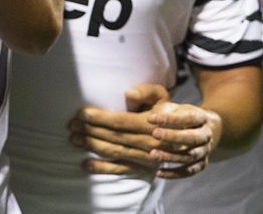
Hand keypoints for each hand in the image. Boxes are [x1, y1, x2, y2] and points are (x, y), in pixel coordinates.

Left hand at [70, 86, 219, 178]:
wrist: (191, 134)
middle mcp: (148, 143)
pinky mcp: (143, 168)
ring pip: (115, 152)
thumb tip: (128, 93)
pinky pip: (121, 170)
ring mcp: (146, 158)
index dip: (99, 118)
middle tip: (71, 126)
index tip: (81, 113)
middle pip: (114, 137)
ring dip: (92, 147)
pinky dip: (102, 169)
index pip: (120, 121)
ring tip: (74, 140)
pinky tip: (85, 165)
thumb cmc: (170, 110)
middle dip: (90, 131)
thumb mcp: (162, 95)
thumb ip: (146, 92)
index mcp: (150, 123)